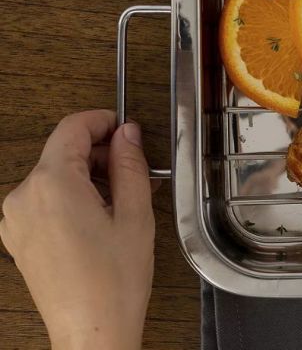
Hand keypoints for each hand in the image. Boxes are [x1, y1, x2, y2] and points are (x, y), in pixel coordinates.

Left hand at [0, 110, 153, 349]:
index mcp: (52, 184)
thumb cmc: (114, 281)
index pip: (72, 128)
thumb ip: (130, 165)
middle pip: (62, 152)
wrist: (91, 330)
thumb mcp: (136, 214)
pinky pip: (45, 200)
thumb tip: (127, 134)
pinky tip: (101, 219)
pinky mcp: (18, 236)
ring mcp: (15, 218)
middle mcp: (24, 196)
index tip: (125, 129)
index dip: (102, 121)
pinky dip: (72, 198)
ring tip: (124, 201)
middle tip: (137, 173)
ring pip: (54, 176)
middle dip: (100, 155)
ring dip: (88, 178)